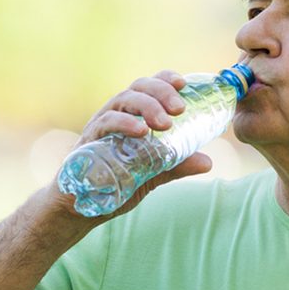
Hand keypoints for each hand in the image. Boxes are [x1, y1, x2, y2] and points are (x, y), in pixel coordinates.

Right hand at [52, 70, 212, 218]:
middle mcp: (116, 115)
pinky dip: (123, 123)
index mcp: (132, 116)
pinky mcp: (88, 142)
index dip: (165, 79)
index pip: (148, 87)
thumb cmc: (115, 184)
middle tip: (180, 108)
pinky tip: (140, 131)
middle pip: (138, 88)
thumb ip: (176, 166)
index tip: (183, 84)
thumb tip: (207, 161)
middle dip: (161, 91)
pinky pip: (104, 124)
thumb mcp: (152, 175)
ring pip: (122, 100)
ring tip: (165, 123)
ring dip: (146, 106)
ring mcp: (100, 126)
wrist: (80, 210)